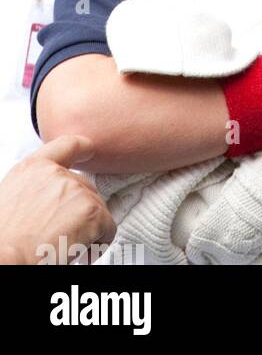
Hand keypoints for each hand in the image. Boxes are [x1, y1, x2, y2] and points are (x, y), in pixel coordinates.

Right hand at [0, 136, 114, 264]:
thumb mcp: (10, 199)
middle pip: (85, 187)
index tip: (90, 150)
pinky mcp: (91, 210)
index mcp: (33, 169)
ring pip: (97, 210)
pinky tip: (80, 254)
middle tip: (64, 236)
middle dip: (80, 212)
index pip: (67, 145)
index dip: (82, 148)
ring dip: (88, 231)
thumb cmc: (4, 239)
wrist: (3, 259)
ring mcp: (76, 190)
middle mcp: (57, 174)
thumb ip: (34, 189)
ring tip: (66, 248)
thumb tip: (46, 200)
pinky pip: (108, 229)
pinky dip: (99, 245)